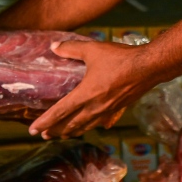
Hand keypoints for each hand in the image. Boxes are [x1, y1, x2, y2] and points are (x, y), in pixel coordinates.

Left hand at [28, 39, 151, 139]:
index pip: (60, 112)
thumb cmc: (120, 58)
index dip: (45, 122)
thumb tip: (53, 46)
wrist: (149, 67)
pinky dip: (92, 126)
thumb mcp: (92, 50)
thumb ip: (71, 49)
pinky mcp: (118, 110)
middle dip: (55, 131)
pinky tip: (93, 126)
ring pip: (85, 127)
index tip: (32, 130)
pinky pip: (102, 123)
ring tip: (62, 135)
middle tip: (43, 135)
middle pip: (70, 125)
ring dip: (71, 132)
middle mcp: (95, 108)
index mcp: (85, 95)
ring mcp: (107, 112)